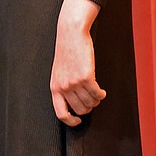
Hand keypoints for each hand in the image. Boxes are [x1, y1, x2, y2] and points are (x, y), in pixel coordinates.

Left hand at [50, 0, 105, 126]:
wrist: (70, 34)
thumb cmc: (66, 52)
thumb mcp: (59, 72)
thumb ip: (64, 87)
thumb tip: (74, 105)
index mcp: (54, 87)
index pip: (60, 113)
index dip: (71, 121)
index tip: (78, 120)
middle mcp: (63, 87)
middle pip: (81, 110)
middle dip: (89, 107)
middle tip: (91, 99)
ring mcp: (74, 83)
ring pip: (91, 103)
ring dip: (95, 100)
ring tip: (95, 92)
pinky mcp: (86, 77)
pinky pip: (97, 94)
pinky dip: (101, 94)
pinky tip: (101, 90)